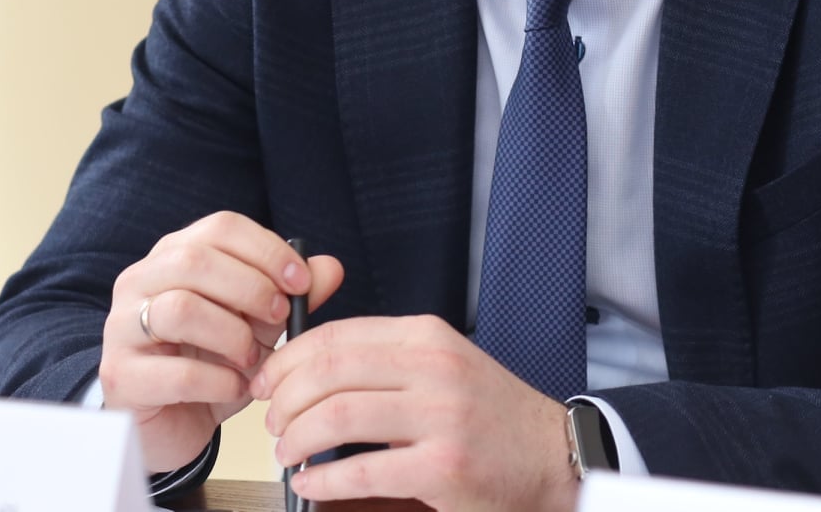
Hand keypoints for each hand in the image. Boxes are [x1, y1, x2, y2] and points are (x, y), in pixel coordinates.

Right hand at [100, 212, 343, 473]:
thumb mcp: (258, 325)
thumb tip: (330, 267)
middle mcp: (140, 282)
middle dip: (251, 288)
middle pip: (195, 260)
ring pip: (180, 309)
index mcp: (173, 256)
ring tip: (253, 358)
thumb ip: (290, 295)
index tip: (300, 281)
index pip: (220, 228)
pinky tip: (234, 389)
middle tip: (280, 318)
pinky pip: (177, 373)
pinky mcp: (121, 377)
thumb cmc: (212, 363)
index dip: (266, 250)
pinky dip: (219, 382)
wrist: (173, 423)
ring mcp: (122, 328)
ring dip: (233, 335)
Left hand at [253, 315, 577, 511]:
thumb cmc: (491, 415)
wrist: (554, 456)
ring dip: (296, 438)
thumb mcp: (442, 365)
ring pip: (337, 417)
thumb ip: (385, 360)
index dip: (288, 358)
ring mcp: (441, 417)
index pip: (337, 334)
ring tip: (287, 453)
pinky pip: (361, 471)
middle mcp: (434, 367)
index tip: (266, 379)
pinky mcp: (445, 468)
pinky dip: (322, 480)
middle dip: (284, 399)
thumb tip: (306, 370)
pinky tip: (310, 485)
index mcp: (426, 336)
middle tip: (271, 422)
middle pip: (328, 371)